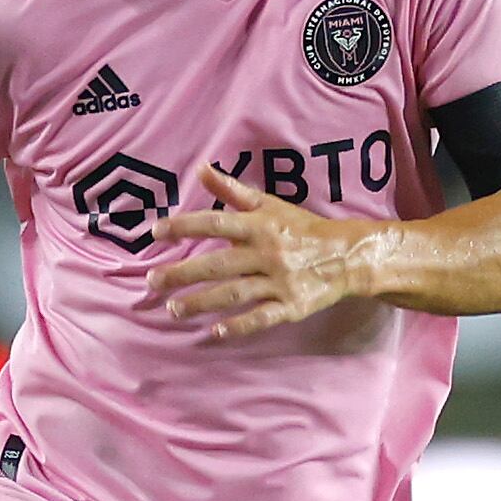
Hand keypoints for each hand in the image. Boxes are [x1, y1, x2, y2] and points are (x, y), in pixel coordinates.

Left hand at [148, 167, 380, 341]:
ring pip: (234, 293)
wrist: (347, 255)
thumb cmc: (302, 228)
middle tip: (152, 281)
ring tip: (173, 309)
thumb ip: (232, 190)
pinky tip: (215, 332)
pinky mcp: (291, 306)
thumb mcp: (269, 204)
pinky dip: (240, 325)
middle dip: (183, 273)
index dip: (184, 226)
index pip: (216, 222)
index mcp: (260, 225)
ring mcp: (279, 281)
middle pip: (218, 263)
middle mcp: (267, 252)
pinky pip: (262, 317)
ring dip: (201, 302)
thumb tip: (201, 168)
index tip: (155, 232)